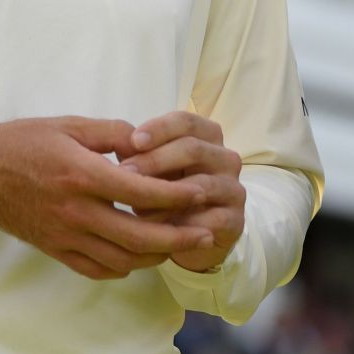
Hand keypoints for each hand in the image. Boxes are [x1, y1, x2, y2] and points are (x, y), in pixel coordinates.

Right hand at [0, 117, 211, 280]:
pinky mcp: (55, 249)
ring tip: (177, 246)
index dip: (174, 195)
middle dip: (177, 237)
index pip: (140, 192)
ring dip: (154, 256)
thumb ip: (114, 133)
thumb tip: (148, 142)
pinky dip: (123, 267)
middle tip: (204, 232)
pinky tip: (138, 257)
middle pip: (138, 236)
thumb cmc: (27, 142)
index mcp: (83, 175)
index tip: (198, 193)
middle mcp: (77, 211)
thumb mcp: (72, 125)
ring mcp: (66, 235)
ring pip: (121, 259)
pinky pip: (96, 269)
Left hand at [118, 111, 244, 272]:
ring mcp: (234, 190)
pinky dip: (181, 225)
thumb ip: (140, 152)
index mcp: (208, 136)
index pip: (186, 121)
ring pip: (200, 186)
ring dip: (164, 196)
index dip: (159, 128)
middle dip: (155, 160)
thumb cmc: (169, 188)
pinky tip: (156, 232)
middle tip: (124, 173)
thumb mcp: (155, 167)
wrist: (196, 232)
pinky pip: (209, 220)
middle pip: (193, 149)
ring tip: (134, 207)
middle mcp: (226, 158)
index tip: (133, 141)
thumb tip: (117, 143)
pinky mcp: (235, 221)